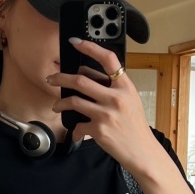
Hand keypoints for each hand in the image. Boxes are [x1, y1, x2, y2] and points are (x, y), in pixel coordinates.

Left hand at [46, 36, 161, 173]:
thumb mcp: (130, 101)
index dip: (90, 47)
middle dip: (60, 78)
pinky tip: (76, 131)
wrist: (142, 151)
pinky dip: (75, 129)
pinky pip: (78, 125)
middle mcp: (116, 98)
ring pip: (73, 101)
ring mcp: (107, 114)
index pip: (108, 59)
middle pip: (80, 80)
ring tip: (56, 105)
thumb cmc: (135, 127)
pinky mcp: (99, 130)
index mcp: (125, 86)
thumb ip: (113, 88)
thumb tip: (85, 76)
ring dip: (60, 103)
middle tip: (51, 79)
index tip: (76, 42)